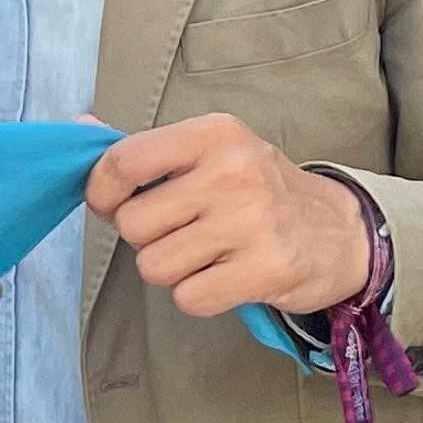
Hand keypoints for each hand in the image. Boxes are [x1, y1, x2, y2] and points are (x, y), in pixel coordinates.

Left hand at [84, 114, 368, 318]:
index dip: (100, 192)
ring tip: (206, 254)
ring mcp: (251, 222)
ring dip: (171, 269)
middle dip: (146, 237)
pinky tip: (224, 276)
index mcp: (214, 134)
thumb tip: (80, 124)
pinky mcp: (265, 270)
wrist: (342, 232)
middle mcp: (232, 172)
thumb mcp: (211, 152)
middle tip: (182, 231)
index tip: (110, 204)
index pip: (122, 161)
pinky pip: (188, 297)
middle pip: (132, 224)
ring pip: (154, 265)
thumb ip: (145, 148)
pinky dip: (198, 295)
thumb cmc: (259, 190)